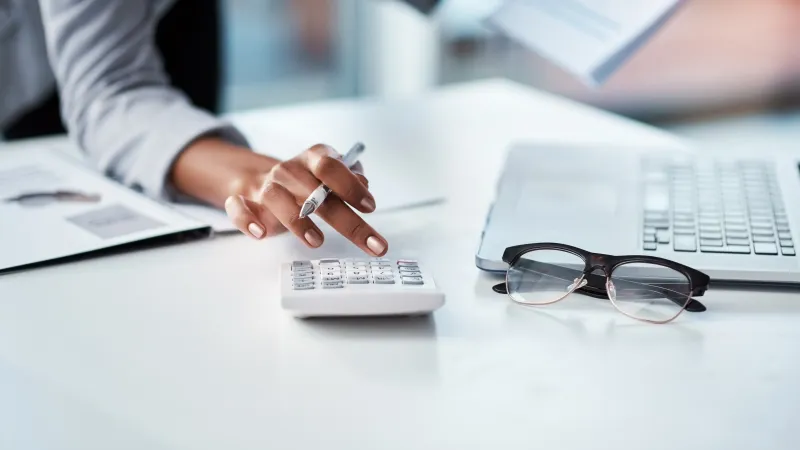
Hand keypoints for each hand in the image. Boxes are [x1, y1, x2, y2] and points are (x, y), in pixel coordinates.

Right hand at [224, 144, 387, 255]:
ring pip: (277, 198)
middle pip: (315, 192)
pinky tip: (261, 234)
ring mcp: (266, 186)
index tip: (369, 207)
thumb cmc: (308, 183)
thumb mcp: (332, 178)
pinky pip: (238, 208)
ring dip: (298, 221)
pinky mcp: (246, 203)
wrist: (263, 181)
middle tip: (372, 244)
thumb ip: (350, 180)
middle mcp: (290, 170)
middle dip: (346, 221)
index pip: (331, 166)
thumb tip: (364, 185)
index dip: (351, 186)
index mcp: (314, 159)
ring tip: (317, 242)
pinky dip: (247, 220)